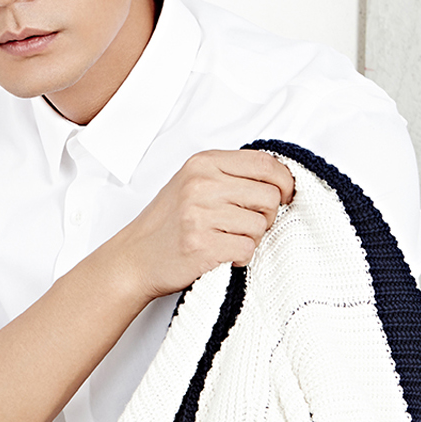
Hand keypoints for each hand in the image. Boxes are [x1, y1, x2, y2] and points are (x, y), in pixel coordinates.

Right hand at [106, 148, 294, 304]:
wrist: (135, 258)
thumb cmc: (167, 224)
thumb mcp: (193, 183)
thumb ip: (230, 175)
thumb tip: (279, 179)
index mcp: (203, 163)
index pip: (265, 163)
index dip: (284, 182)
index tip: (285, 196)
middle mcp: (202, 185)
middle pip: (269, 195)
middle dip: (266, 215)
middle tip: (246, 226)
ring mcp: (200, 215)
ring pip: (261, 225)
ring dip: (251, 239)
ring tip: (227, 241)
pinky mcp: (202, 245)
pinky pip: (248, 249)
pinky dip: (241, 258)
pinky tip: (223, 256)